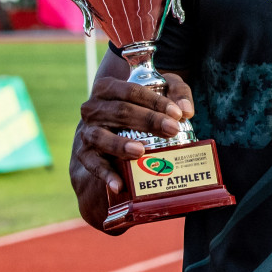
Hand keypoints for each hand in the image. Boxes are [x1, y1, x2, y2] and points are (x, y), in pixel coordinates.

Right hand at [69, 71, 194, 230]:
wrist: (111, 124)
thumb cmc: (141, 104)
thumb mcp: (160, 89)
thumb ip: (177, 92)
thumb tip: (186, 110)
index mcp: (108, 88)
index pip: (132, 91)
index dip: (155, 101)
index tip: (176, 114)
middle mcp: (93, 108)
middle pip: (120, 112)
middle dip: (148, 121)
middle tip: (172, 130)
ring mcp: (87, 132)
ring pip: (101, 136)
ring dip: (120, 145)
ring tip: (140, 151)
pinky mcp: (84, 154)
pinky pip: (92, 164)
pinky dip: (104, 174)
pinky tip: (119, 184)